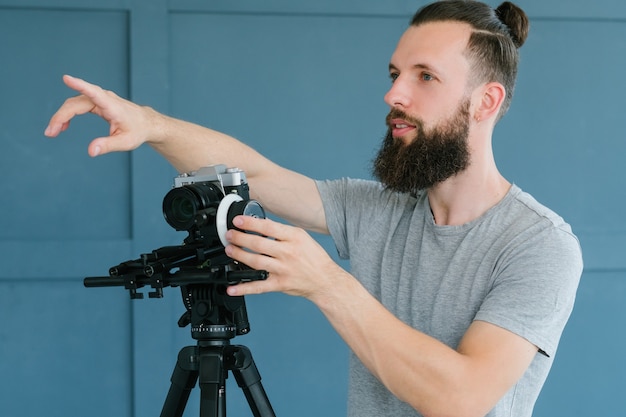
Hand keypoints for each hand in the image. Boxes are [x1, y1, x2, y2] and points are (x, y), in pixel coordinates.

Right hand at [44, 75, 154, 155]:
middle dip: (61, 116)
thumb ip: (108, 146)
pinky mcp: (98, 102)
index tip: (66, 78)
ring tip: (53, 132)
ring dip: (62, 116)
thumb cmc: (138, 132)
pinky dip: (69, 114)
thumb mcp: (125, 142)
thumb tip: (91, 151)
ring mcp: (100, 99)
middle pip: (76, 103)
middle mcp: (105, 99)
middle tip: (50, 133)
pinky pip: (78, 105)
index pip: (94, 93)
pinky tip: (63, 127)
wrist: (147, 123)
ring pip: (75, 103)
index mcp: (112, 106)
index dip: (80, 85)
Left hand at [224, 215, 343, 300]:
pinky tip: (232, 287)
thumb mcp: (302, 237)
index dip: (250, 223)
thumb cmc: (314, 258)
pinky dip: (243, 287)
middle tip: (230, 235)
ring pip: (255, 261)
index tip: (238, 221)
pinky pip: (258, 286)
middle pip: (258, 243)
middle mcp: (288, 253)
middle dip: (240, 238)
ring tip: (229, 250)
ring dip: (238, 255)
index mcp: (294, 238)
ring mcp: (282, 269)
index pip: (268, 227)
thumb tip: (260, 225)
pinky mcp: (279, 284)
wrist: (325, 280)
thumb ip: (282, 232)